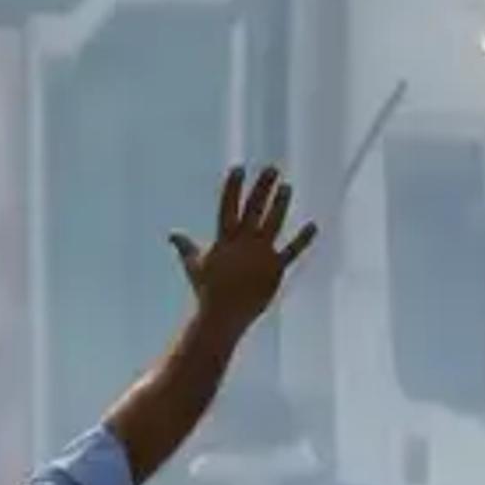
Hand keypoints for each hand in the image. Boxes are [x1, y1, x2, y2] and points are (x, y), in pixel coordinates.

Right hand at [170, 167, 321, 323]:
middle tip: (272, 169)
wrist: (222, 316)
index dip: (233, 187)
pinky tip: (313, 226)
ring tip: (286, 187)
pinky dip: (303, 239)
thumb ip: (186, 247)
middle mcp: (243, 243)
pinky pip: (291, 251)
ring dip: (280, 204)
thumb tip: (172, 235)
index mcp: (224, 240)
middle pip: (254, 209)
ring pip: (273, 223)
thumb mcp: (194, 266)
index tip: (239, 168)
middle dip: (262, 188)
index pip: (228, 207)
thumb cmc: (206, 291)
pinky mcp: (275, 269)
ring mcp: (261, 255)